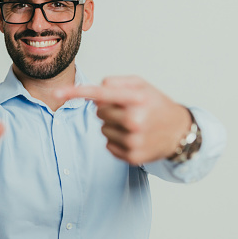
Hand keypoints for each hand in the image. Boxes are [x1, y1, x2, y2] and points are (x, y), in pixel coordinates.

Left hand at [55, 76, 190, 164]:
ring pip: (102, 129)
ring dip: (112, 125)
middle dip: (107, 109)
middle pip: (98, 111)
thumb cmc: (156, 104)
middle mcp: (135, 120)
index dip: (76, 92)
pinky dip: (116, 139)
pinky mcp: (132, 156)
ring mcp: (133, 140)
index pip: (100, 93)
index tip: (57, 93)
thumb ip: (116, 82)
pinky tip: (133, 136)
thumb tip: (95, 93)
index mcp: (136, 99)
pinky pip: (108, 144)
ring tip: (133, 123)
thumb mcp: (141, 84)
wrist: (180, 132)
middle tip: (127, 109)